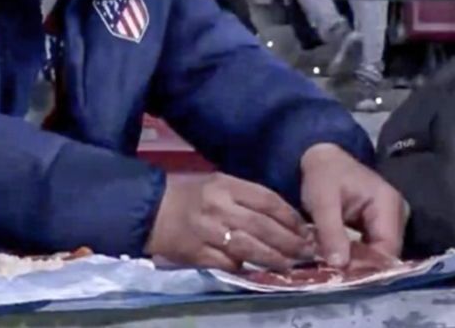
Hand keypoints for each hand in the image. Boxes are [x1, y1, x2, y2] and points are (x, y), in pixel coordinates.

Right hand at [145, 173, 313, 270]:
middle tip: (305, 251)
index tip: (304, 228)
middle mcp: (218, 207)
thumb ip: (245, 197)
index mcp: (224, 185)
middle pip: (263, 226)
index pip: (267, 200)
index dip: (290, 216)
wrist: (150, 210)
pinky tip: (258, 271)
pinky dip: (245, 268)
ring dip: (274, 258)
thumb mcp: (216, 183)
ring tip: (289, 264)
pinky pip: (229, 264)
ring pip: (250, 248)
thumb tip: (281, 218)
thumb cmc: (188, 195)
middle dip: (289, 241)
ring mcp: (208, 232)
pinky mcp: (198, 253)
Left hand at [300, 144, 406, 266]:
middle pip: (386, 253)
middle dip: (361, 267)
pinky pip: (372, 248)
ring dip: (358, 264)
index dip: (367, 266)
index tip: (342, 278)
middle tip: (335, 278)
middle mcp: (397, 214)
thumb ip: (331, 232)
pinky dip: (356, 256)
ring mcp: (391, 220)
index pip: (387, 248)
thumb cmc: (323, 174)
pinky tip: (339, 262)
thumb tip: (340, 266)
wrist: (321, 157)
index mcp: (388, 204)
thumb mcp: (322, 201)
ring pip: (379, 253)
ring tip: (335, 272)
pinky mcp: (380, 226)